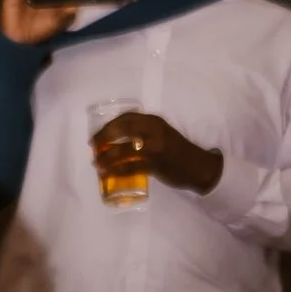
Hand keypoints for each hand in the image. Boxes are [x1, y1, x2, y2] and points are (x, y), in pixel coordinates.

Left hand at [90, 108, 221, 195]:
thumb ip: (144, 131)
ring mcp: (154, 148)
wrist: (198, 166)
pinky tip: (106, 173)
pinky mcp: (155, 165)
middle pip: (122, 129)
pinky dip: (115, 170)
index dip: (109, 125)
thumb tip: (117, 135)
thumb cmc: (177, 150)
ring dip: (106, 157)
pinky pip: (130, 167)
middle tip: (93, 145)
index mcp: (154, 121)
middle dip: (103, 137)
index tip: (98, 133)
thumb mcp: (162, 132)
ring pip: (123, 150)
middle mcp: (153, 131)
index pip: (126, 117)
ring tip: (96, 163)